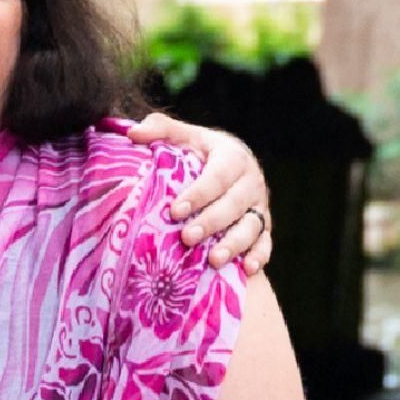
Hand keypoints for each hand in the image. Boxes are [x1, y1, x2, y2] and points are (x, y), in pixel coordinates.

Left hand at [127, 114, 272, 275]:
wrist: (230, 162)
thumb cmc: (198, 150)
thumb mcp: (183, 135)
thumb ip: (161, 129)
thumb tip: (133, 132)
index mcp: (233, 157)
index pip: (216, 177)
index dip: (198, 194)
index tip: (174, 210)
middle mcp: (251, 181)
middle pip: (234, 205)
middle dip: (211, 222)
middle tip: (186, 238)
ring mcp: (260, 205)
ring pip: (252, 226)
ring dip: (234, 244)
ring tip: (213, 260)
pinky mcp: (264, 225)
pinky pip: (266, 242)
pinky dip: (259, 255)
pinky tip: (246, 270)